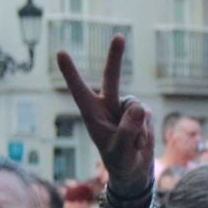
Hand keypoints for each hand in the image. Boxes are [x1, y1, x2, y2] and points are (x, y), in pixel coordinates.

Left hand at [59, 36, 152, 197]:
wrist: (133, 171)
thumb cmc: (119, 162)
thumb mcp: (120, 151)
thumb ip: (128, 130)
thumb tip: (138, 106)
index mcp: (91, 114)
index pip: (79, 90)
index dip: (71, 72)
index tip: (60, 52)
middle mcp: (107, 106)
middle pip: (111, 78)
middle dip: (115, 57)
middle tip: (119, 36)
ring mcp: (125, 108)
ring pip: (137, 106)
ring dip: (139, 128)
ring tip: (132, 145)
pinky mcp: (141, 113)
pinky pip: (148, 115)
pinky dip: (146, 131)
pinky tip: (140, 142)